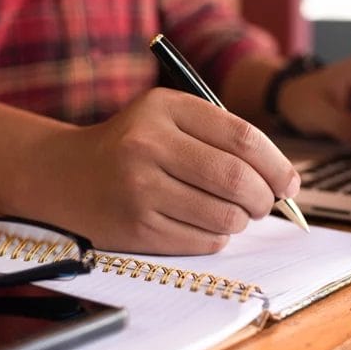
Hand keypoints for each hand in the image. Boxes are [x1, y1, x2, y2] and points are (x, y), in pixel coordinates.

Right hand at [43, 88, 299, 254]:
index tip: (288, 182)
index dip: (277, 165)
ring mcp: (140, 189)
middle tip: (264, 204)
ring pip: (224, 216)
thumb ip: (219, 135)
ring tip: (232, 214)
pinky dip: (216, 238)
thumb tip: (281, 179)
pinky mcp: (136, 228)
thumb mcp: (165, 118)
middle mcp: (148, 145)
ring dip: (240, 221)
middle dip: (263, 198)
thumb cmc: (129, 146)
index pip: (243, 138)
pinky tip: (203, 225)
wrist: (62, 175)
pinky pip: (202, 241)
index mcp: (163, 108)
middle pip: (237, 179)